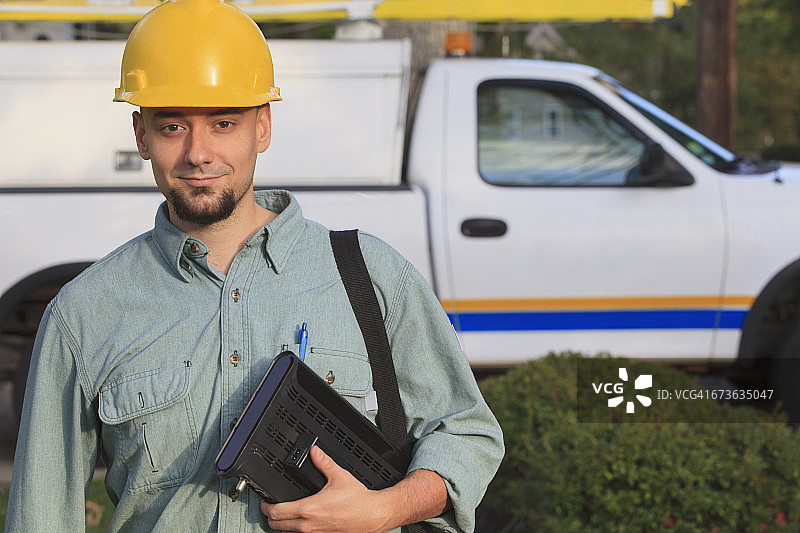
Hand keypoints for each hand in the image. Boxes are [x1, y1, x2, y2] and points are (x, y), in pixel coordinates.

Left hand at [261, 446, 392, 532]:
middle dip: (271, 516)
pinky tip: (302, 521)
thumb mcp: (339, 476)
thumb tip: (315, 452)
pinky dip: (296, 530)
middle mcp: (308, 525)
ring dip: (283, 524)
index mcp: (309, 509)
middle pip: (276, 526)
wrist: (373, 515)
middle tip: (273, 506)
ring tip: (286, 512)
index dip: (266, 506)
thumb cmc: (358, 500)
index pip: (276, 512)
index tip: (266, 500)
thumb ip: (324, 462)